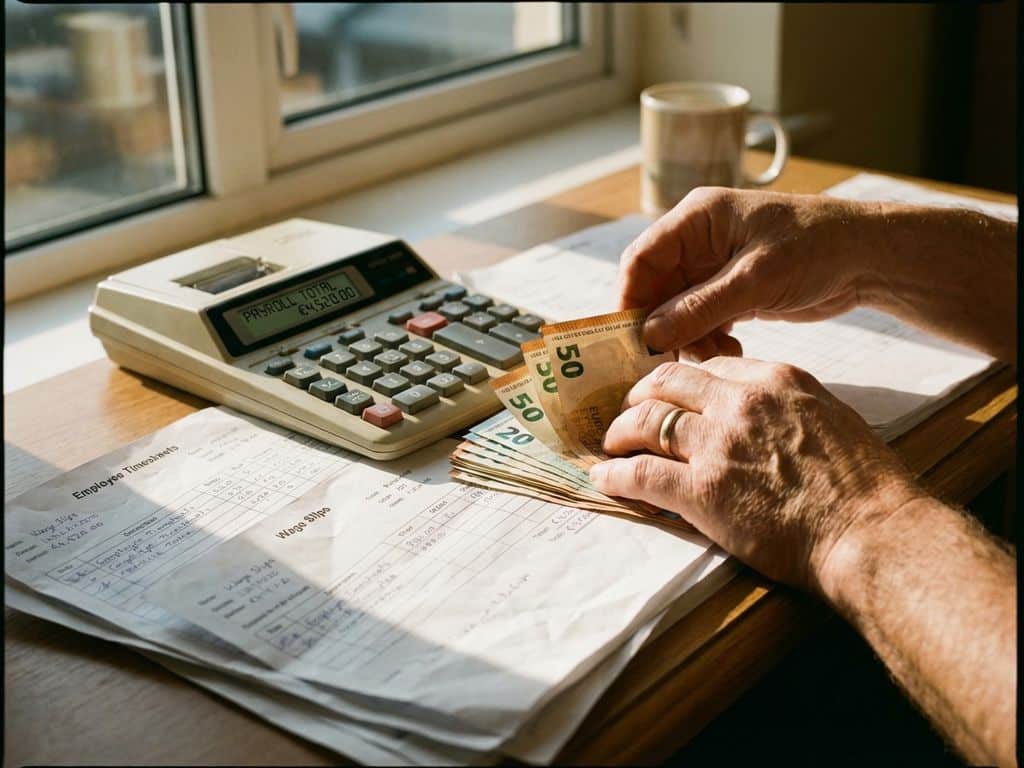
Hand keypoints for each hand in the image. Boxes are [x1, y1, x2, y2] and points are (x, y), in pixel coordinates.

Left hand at [589, 357, 925, 592]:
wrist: (871, 533)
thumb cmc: (865, 487)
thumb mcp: (831, 419)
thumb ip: (788, 408)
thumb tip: (762, 416)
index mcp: (775, 380)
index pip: (710, 366)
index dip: (681, 381)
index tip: (669, 395)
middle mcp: (740, 402)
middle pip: (667, 382)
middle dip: (639, 396)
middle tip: (628, 413)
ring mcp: (717, 445)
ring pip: (645, 422)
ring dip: (620, 433)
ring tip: (611, 445)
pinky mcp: (701, 490)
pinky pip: (641, 473)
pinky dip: (615, 475)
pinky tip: (604, 479)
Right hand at [619, 187, 876, 354]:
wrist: (869, 258)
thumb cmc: (817, 248)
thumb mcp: (755, 279)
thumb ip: (700, 307)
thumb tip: (650, 334)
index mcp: (697, 219)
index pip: (641, 258)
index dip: (628, 298)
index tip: (627, 339)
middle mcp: (698, 241)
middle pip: (655, 289)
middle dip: (661, 326)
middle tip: (667, 361)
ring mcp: (713, 267)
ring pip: (677, 311)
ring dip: (688, 338)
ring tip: (715, 354)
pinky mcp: (731, 291)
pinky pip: (701, 320)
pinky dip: (709, 339)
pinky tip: (731, 350)